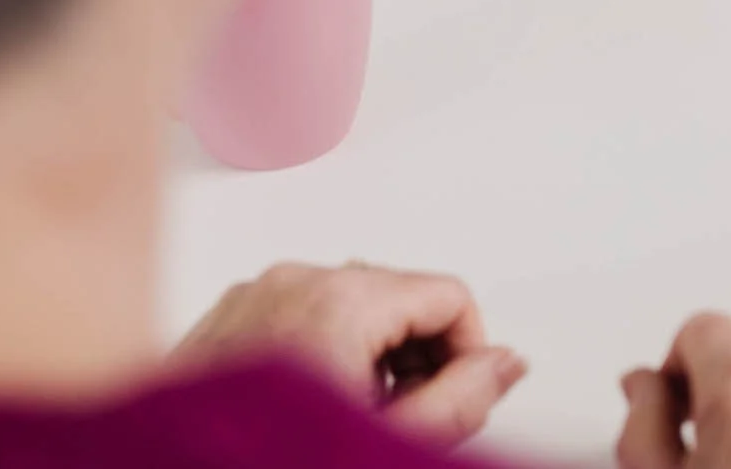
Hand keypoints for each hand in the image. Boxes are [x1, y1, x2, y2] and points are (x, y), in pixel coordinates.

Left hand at [173, 262, 524, 445]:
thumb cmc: (259, 461)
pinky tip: (311, 411)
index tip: (457, 403)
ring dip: (373, 358)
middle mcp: (291, 280)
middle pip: (401, 296)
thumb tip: (506, 363)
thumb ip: (462, 400)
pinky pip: (301, 315)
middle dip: (418, 358)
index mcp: (338, 299)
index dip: (470, 354)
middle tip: (405, 421)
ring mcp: (251, 296)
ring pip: (352, 305)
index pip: (450, 296)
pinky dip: (324, 353)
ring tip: (353, 420)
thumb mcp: (386, 443)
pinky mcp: (224, 318)